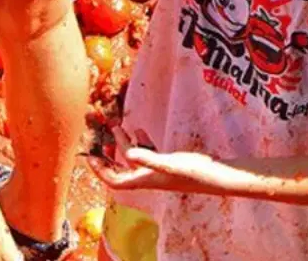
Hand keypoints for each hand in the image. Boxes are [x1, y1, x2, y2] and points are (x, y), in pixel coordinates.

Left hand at [89, 126, 243, 193]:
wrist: (217, 176)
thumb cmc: (194, 173)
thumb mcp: (170, 164)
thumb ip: (149, 158)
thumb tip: (128, 153)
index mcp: (144, 179)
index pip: (114, 179)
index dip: (100, 170)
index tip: (89, 156)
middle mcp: (148, 176)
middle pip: (120, 168)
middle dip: (107, 154)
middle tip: (97, 140)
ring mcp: (158, 169)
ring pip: (134, 157)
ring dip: (123, 143)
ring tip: (115, 126)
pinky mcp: (169, 162)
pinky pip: (149, 151)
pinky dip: (142, 140)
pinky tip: (140, 129)